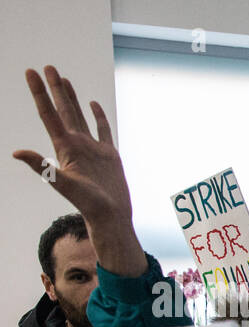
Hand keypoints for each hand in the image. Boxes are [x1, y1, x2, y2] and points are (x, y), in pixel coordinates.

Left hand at [13, 66, 145, 276]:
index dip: (39, 93)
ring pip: (79, 115)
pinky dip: (97, 115)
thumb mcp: (63, 185)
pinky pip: (102, 129)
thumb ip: (42, 167)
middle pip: (62, 110)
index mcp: (64, 147)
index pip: (49, 114)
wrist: (111, 217)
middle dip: (54, 89)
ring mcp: (92, 148)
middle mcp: (76, 144)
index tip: (30, 73)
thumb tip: (16, 152)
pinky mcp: (108, 154)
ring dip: (70, 97)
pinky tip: (92, 104)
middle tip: (47, 67)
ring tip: (63, 79)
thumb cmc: (88, 205)